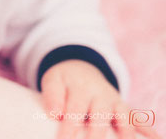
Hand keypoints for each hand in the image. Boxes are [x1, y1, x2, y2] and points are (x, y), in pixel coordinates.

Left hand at [41, 59, 160, 138]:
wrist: (80, 68)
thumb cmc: (64, 81)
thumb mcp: (53, 81)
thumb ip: (52, 96)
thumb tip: (55, 115)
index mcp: (80, 87)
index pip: (75, 108)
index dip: (69, 126)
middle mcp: (100, 94)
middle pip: (100, 116)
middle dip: (97, 134)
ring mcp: (115, 101)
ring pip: (123, 118)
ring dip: (125, 134)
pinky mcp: (124, 108)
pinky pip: (137, 119)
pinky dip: (147, 130)